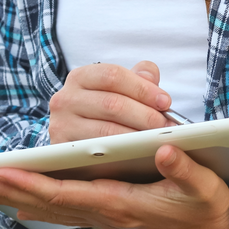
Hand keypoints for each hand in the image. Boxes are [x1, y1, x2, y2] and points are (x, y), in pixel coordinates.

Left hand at [0, 145, 228, 228]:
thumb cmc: (210, 209)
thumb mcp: (206, 187)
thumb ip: (185, 168)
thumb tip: (162, 150)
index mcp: (124, 205)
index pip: (68, 194)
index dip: (33, 184)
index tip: (2, 172)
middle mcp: (109, 215)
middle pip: (51, 204)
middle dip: (13, 191)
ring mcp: (109, 218)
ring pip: (55, 209)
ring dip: (20, 198)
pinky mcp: (113, 215)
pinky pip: (67, 210)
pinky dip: (41, 203)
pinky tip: (24, 201)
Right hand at [49, 60, 173, 143]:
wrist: (77, 138)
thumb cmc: (104, 111)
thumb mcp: (119, 90)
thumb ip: (138, 78)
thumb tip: (151, 76)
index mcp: (81, 77)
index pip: (113, 76)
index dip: (143, 88)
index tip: (165, 102)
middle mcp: (65, 99)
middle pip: (112, 104)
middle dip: (146, 115)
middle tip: (167, 126)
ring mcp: (61, 125)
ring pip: (106, 130)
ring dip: (138, 136)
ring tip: (158, 140)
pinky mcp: (64, 150)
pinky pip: (98, 152)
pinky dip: (122, 153)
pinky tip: (139, 153)